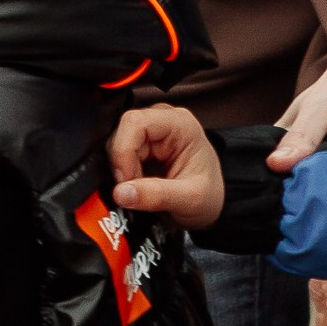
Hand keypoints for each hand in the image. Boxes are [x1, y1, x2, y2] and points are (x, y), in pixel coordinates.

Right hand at [110, 103, 225, 228]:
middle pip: (121, 132)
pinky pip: (117, 155)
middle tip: (132, 189)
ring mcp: (150, 132)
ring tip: (140, 189)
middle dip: (121, 165)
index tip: (125, 179)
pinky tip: (136, 184)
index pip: (135, 122)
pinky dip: (122, 173)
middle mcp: (162, 121)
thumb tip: (121, 192)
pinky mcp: (140, 145)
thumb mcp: (189, 200)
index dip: (123, 151)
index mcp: (179, 124)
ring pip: (116, 144)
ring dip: (122, 170)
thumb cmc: (208, 194)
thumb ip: (156, 195)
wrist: (210, 204)